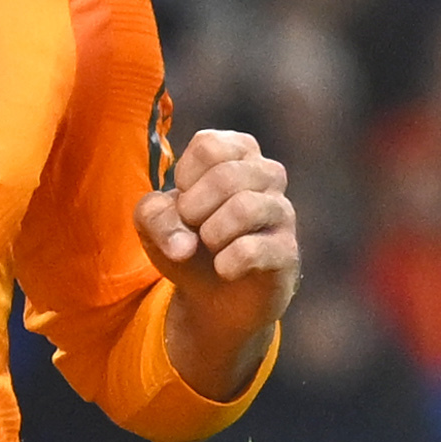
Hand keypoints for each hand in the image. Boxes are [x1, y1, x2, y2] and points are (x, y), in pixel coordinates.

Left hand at [140, 123, 295, 392]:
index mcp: (237, 152)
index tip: (185, 200)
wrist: (214, 296)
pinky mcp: (286, 251)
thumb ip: (153, 215)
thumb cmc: (188, 242)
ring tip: (210, 245)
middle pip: (226, 175)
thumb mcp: (156, 223)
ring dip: (212, 234)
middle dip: (193, 208)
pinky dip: (226, 263)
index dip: (185, 177)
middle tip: (192, 227)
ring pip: (245, 208)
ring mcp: (281, 212)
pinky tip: (224, 269)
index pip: (209, 145)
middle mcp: (267, 174)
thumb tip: (184, 244)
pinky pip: (253, 250)